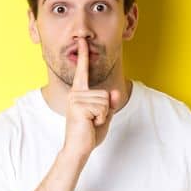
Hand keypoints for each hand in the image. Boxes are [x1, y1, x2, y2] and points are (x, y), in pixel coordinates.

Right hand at [62, 37, 121, 156]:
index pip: (82, 72)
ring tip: (91, 122)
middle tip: (92, 120)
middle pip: (105, 93)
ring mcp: (76, 100)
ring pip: (105, 101)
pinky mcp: (79, 107)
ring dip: (103, 115)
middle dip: (105, 110)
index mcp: (79, 94)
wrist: (78, 148)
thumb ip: (110, 104)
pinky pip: (102, 108)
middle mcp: (75, 94)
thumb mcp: (104, 116)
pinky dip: (101, 119)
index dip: (83, 56)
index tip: (82, 41)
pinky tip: (90, 124)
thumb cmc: (88, 133)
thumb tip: (115, 92)